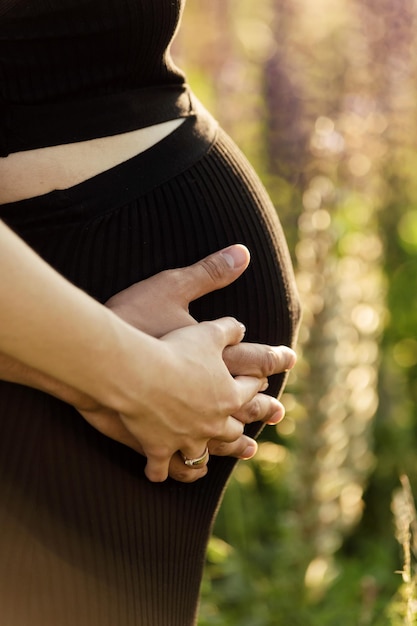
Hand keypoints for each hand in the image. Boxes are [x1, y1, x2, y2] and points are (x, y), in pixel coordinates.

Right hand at [0, 245, 294, 481]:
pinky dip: (170, 471)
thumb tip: (242, 253)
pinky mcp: (154, 445)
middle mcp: (212, 412)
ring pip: (213, 446)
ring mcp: (185, 433)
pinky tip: (172, 475)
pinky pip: (165, 464)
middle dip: (262, 413)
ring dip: (230, 448)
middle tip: (279, 414)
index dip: (269, 364)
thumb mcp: (178, 290)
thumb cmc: (144, 325)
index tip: (286, 362)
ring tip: (247, 451)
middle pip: (243, 415)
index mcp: (223, 380)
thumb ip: (211, 274)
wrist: (118, 368)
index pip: (253, 372)